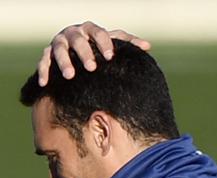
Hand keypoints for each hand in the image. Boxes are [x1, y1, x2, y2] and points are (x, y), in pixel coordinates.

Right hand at [37, 22, 151, 85]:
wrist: (78, 47)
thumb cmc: (100, 45)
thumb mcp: (114, 42)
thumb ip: (128, 42)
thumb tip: (147, 46)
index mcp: (90, 30)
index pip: (98, 33)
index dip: (104, 43)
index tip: (110, 56)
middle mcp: (73, 34)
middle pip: (78, 41)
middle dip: (84, 53)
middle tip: (92, 68)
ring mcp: (59, 42)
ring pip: (59, 49)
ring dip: (63, 62)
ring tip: (70, 76)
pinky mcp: (47, 53)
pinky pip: (43, 61)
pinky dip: (44, 71)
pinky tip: (45, 84)